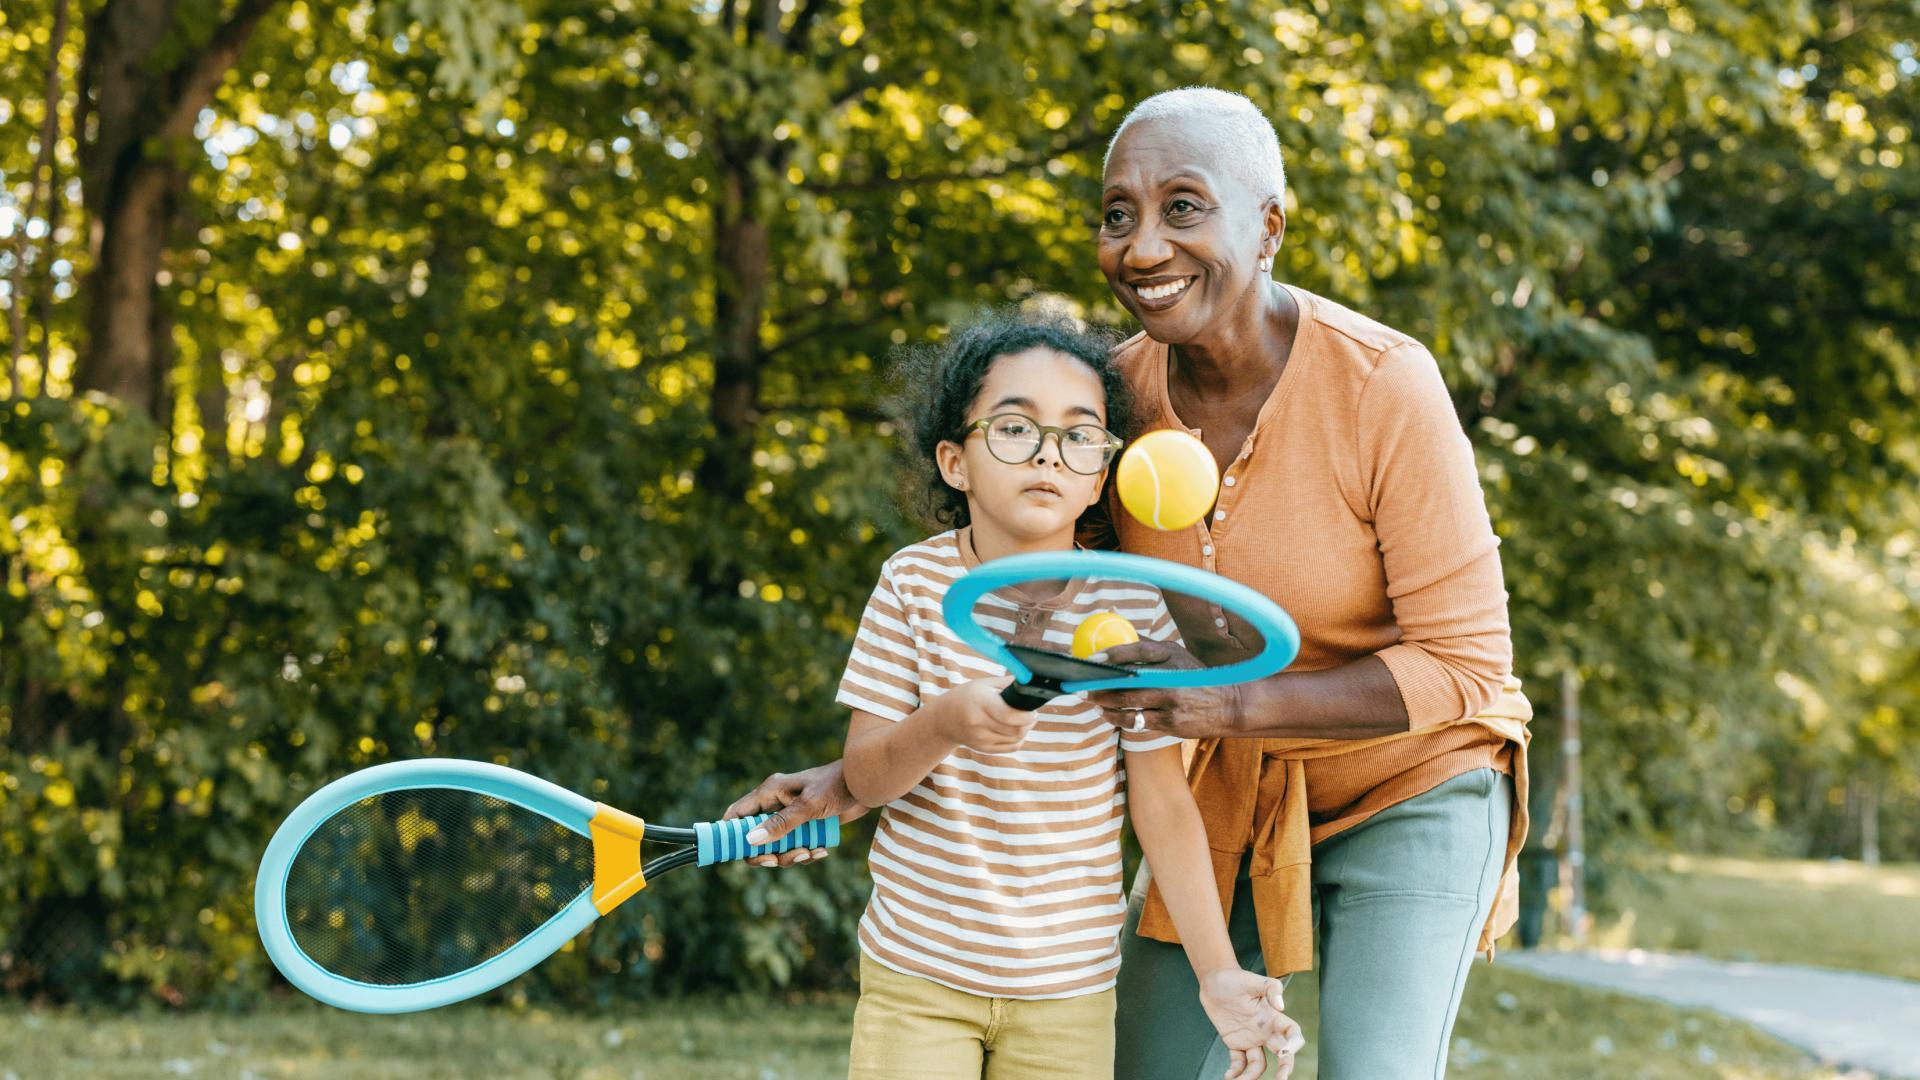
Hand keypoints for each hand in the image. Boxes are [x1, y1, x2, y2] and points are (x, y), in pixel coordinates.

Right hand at [723, 761, 867, 867]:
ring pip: (777, 846)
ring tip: (811, 852)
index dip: (730, 834)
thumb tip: (751, 841)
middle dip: (767, 853)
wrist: (866, 784)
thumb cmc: (836, 786)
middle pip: (756, 837)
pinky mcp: (806, 826)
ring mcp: (791, 817)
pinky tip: (822, 851)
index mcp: (769, 793)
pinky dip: (806, 852)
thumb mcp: (808, 806)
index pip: (737, 814)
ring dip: (790, 855)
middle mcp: (776, 805)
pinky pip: (797, 846)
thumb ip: (781, 824)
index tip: (733, 853)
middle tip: (777, 861)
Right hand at [932, 677, 1037, 753]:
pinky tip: (1014, 730)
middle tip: (1031, 714)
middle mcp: (978, 723)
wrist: (944, 719)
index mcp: (980, 702)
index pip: (1009, 715)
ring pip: (1016, 739)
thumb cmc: (967, 697)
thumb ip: (1007, 683)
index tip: (1033, 709)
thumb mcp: (983, 684)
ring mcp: (980, 739)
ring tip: (1022, 720)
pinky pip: (1011, 747)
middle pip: (1016, 730)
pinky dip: (1018, 739)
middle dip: (1029, 722)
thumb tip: (1030, 681)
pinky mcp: (983, 749)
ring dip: (1025, 730)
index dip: (1027, 715)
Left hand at [1084, 639, 1240, 739]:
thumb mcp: (1177, 654)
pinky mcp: (1170, 724)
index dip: (1112, 655)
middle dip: (1099, 688)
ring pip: (1128, 707)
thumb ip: (1148, 646)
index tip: (1091, 659)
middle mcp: (1171, 680)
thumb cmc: (1196, 675)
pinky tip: (1109, 714)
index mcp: (1172, 656)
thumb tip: (1117, 627)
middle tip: (1081, 687)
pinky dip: (1120, 719)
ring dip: (1105, 706)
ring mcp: (1170, 704)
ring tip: (1093, 702)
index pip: (1138, 651)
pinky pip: (1138, 723)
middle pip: (1127, 685)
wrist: (1228, 705)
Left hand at [1198, 969, 1304, 1079]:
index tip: (1286, 1052)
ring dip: (1252, 1077)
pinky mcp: (1235, 1043)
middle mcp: (1265, 1031)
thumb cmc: (1236, 979)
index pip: (1291, 1033)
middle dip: (1284, 1069)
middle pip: (1281, 1055)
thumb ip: (1271, 988)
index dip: (1294, 1044)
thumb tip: (1281, 1005)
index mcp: (1273, 1016)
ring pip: (1258, 1064)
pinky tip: (1229, 1077)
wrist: (1214, 981)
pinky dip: (1236, 1072)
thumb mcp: (1254, 980)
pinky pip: (1238, 1062)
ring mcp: (1251, 1039)